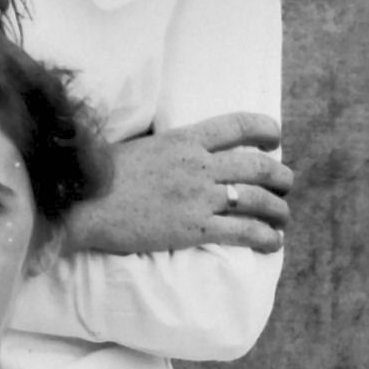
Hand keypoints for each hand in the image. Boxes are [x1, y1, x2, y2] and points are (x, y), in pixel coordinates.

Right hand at [60, 113, 290, 258]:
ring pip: (256, 199)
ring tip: (284, 216)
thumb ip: (165, 150)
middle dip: (279, 176)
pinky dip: (265, 236)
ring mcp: (198, 197)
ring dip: (278, 208)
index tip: (275, 137)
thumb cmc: (99, 177)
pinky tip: (274, 242)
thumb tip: (174, 154)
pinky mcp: (194, 229)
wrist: (82, 204)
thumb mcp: (138, 148)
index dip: (264, 129)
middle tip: (286, 184)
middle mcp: (198, 165)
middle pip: (257, 166)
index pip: (237, 125)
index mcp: (184, 140)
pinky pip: (242, 231)